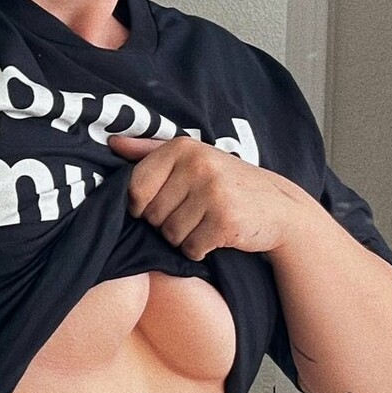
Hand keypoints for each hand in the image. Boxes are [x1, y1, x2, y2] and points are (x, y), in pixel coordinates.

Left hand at [106, 132, 300, 261]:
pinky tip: (216, 235)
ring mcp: (213, 192)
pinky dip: (199, 249)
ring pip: (169, 234)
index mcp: (182, 147)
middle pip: (152, 215)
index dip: (142, 206)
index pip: (135, 188)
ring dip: (184, 237)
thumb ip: (150, 151)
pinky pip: (190, 248)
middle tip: (193, 213)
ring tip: (205, 222)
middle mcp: (197, 165)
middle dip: (167, 222)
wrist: (279, 207)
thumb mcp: (192, 158)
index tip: (162, 204)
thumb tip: (113, 143)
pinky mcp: (224, 220)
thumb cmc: (227, 183)